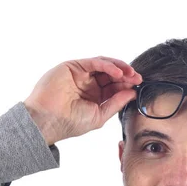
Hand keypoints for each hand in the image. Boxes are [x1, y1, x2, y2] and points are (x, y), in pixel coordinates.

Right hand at [24, 56, 142, 144]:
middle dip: (126, 75)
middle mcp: (87, 84)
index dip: (127, 85)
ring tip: (130, 74)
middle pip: (111, 74)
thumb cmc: (69, 123)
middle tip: (138, 78)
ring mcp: (80, 74)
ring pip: (104, 65)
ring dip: (119, 67)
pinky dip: (107, 65)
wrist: (48, 121)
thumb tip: (132, 93)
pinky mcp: (73, 66)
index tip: (138, 86)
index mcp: (93, 96)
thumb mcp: (99, 115)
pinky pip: (94, 62)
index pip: (114, 87)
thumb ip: (116, 103)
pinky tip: (118, 72)